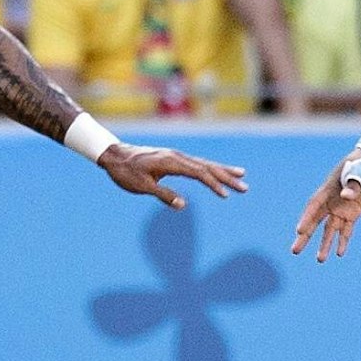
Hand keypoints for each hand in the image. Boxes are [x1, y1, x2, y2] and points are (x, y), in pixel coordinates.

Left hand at [96, 141, 247, 207]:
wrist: (114, 155)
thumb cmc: (126, 172)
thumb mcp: (142, 187)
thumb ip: (163, 195)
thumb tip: (183, 205)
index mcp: (171, 162)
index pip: (199, 173)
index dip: (214, 184)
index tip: (226, 194)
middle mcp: (177, 156)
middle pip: (207, 167)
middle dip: (227, 177)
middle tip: (245, 187)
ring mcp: (176, 156)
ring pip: (204, 164)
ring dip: (223, 171)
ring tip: (241, 175)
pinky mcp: (174, 158)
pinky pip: (197, 164)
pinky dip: (210, 168)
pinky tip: (218, 172)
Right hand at [291, 159, 360, 262]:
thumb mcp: (360, 171)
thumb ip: (353, 184)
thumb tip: (346, 196)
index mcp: (329, 188)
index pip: (314, 206)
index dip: (306, 218)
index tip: (299, 231)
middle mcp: (331, 201)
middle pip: (315, 221)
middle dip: (305, 236)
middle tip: (294, 251)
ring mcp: (341, 208)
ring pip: (330, 229)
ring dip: (325, 244)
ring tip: (320, 260)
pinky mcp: (353, 213)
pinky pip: (346, 229)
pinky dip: (343, 241)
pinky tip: (339, 253)